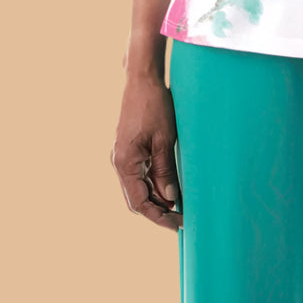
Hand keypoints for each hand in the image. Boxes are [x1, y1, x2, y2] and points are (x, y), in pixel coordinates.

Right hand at [110, 74, 182, 231]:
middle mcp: (119, 162)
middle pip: (136, 199)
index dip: (159, 217)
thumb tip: (171, 198)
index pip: (139, 203)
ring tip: (180, 203)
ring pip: (137, 188)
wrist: (142, 79)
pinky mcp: (127, 149)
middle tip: (183, 217)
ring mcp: (121, 156)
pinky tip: (169, 185)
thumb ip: (165, 171)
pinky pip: (138, 175)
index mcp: (125, 163)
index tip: (179, 224)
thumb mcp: (164, 140)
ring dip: (156, 198)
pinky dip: (152, 184)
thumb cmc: (154, 105)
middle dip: (158, 210)